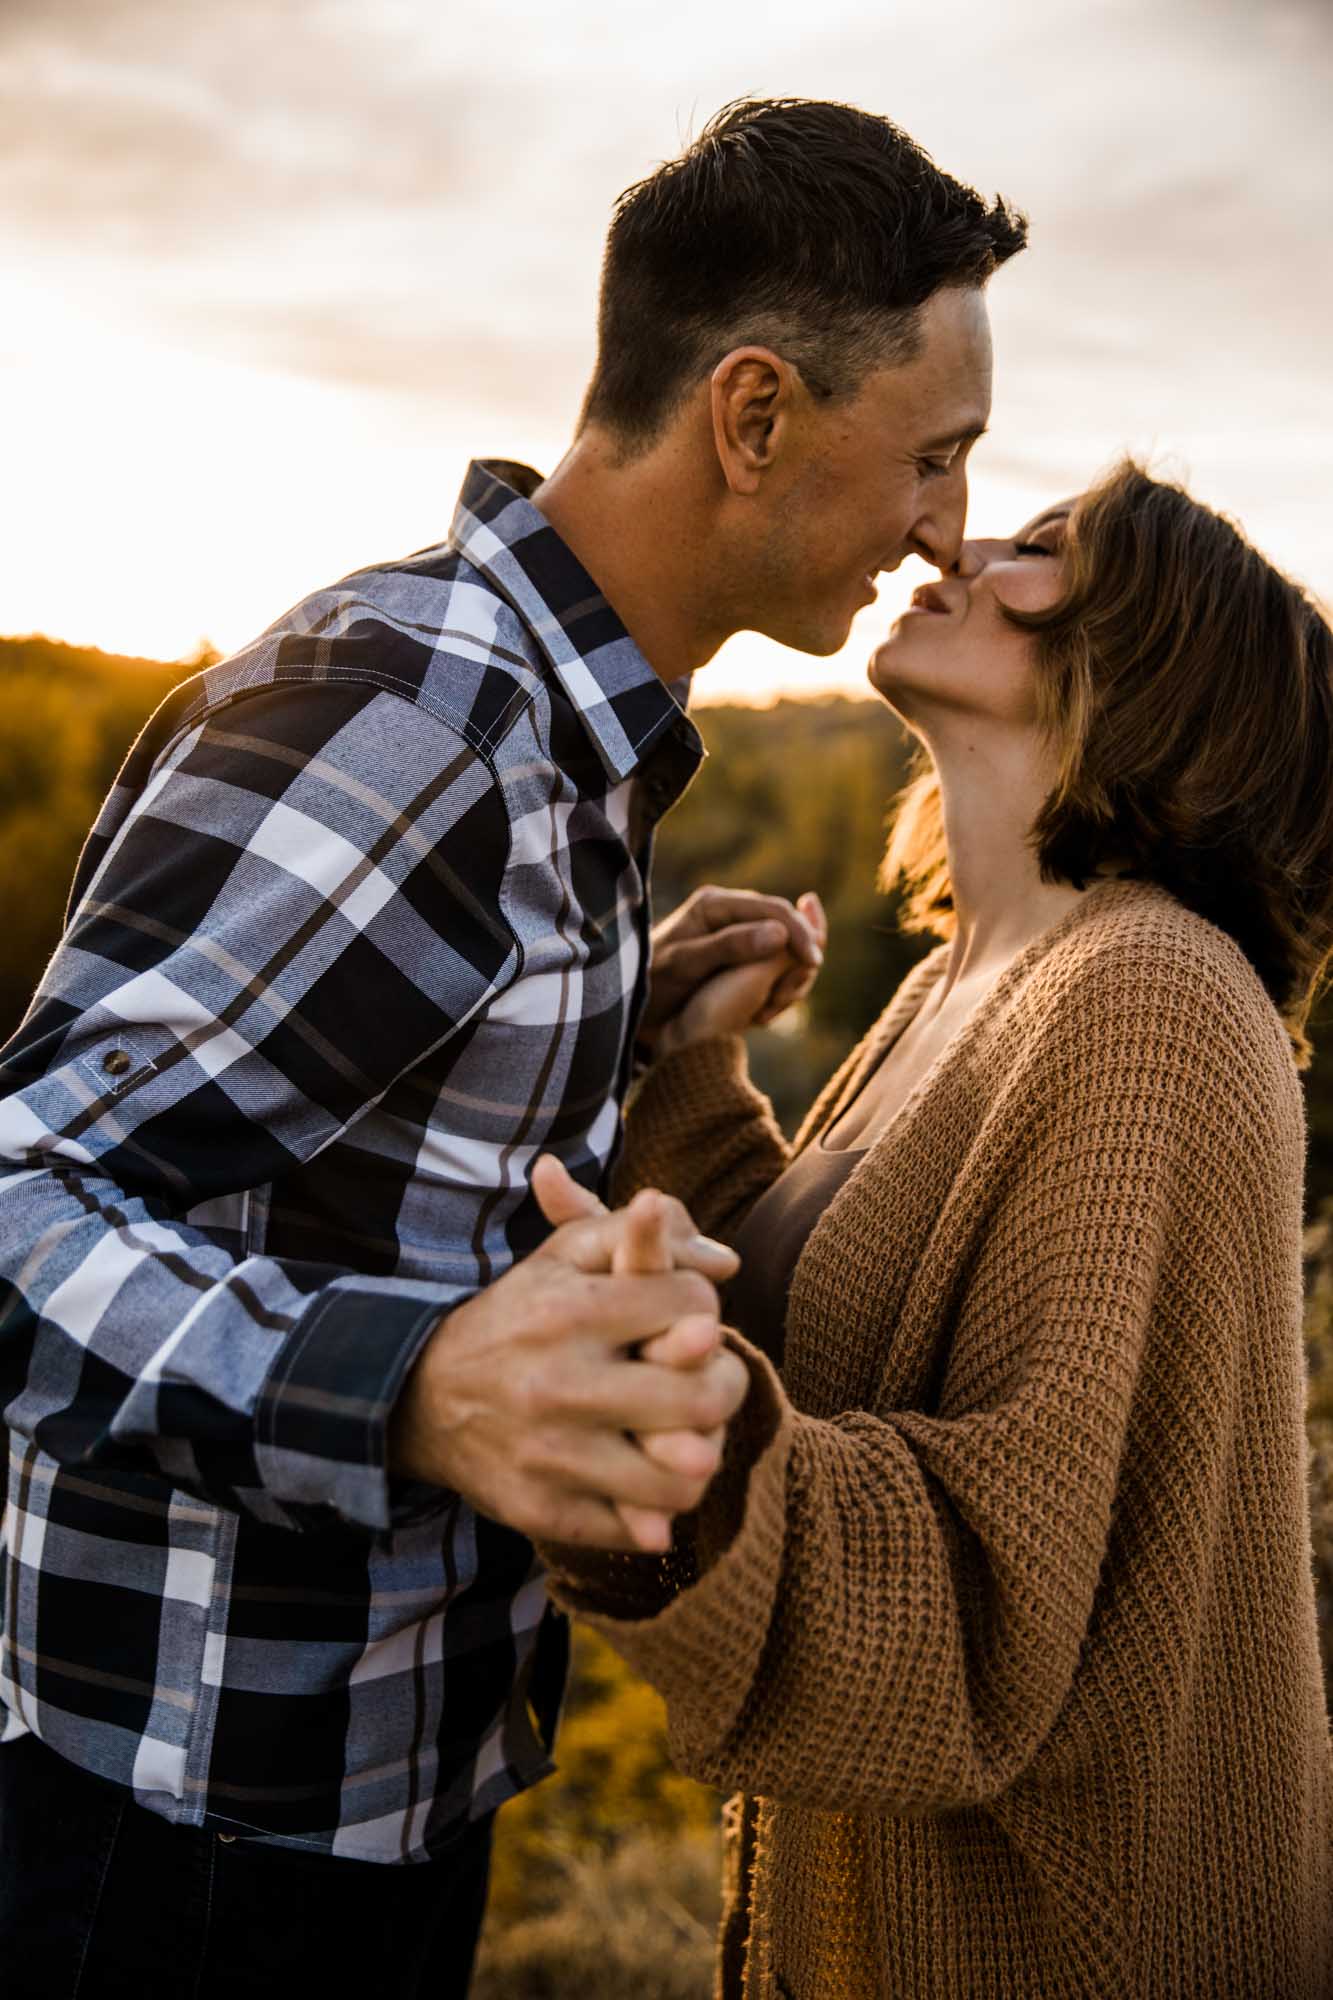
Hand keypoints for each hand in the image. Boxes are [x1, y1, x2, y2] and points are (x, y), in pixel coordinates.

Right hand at [389, 1182, 746, 1553]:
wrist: (425, 1395)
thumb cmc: (522, 1315)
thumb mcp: (565, 1255)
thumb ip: (644, 1235)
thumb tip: (730, 1261)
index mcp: (570, 1311)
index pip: (696, 1308)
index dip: (704, 1311)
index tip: (685, 1320)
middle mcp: (558, 1385)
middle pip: (704, 1399)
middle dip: (725, 1385)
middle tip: (710, 1382)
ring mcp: (550, 1456)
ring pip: (684, 1478)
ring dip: (701, 1455)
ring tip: (687, 1435)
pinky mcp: (543, 1511)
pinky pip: (642, 1528)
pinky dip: (656, 1506)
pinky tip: (645, 1476)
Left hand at [639, 885, 825, 1054]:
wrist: (631, 1002)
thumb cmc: (650, 982)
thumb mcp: (686, 965)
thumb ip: (729, 947)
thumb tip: (779, 934)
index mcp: (715, 905)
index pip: (773, 910)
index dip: (799, 933)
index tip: (812, 962)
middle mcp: (730, 913)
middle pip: (786, 924)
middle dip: (798, 957)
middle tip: (791, 994)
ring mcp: (736, 932)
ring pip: (785, 947)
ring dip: (789, 976)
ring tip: (771, 1009)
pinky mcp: (740, 954)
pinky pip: (774, 964)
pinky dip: (778, 985)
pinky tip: (764, 1011)